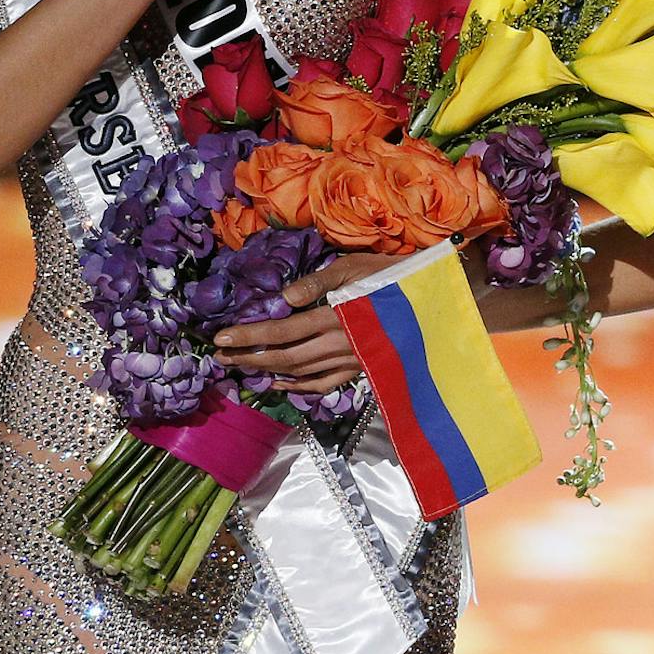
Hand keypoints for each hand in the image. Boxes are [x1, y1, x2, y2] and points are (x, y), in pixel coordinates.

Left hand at [212, 250, 395, 396]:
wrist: (434, 300)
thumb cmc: (393, 274)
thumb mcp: (356, 266)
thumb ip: (319, 282)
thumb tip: (284, 298)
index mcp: (338, 317)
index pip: (283, 330)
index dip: (249, 336)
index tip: (220, 339)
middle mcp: (343, 344)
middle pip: (286, 357)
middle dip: (250, 358)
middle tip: (221, 357)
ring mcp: (352, 360)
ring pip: (302, 373)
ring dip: (268, 371)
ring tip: (241, 365)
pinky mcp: (361, 368)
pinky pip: (325, 384)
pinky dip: (299, 387)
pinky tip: (280, 383)